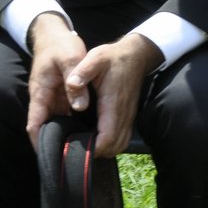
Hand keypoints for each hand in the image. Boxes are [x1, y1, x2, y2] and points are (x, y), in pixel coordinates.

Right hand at [25, 13, 87, 147]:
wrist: (55, 35)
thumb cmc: (60, 46)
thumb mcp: (70, 59)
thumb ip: (74, 82)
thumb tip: (80, 107)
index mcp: (41, 92)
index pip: (35, 124)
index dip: (39, 142)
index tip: (48, 157)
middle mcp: (45, 99)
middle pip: (46, 127)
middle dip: (55, 143)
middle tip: (71, 158)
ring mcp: (53, 98)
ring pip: (57, 122)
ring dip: (65, 135)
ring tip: (81, 151)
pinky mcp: (62, 96)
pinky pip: (66, 113)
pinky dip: (73, 124)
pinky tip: (86, 133)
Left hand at [62, 34, 163, 156]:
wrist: (136, 55)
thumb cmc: (113, 57)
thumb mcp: (95, 58)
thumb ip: (82, 71)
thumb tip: (71, 84)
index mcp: (113, 103)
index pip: (107, 138)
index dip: (92, 149)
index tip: (74, 147)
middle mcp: (123, 114)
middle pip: (113, 147)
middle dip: (95, 153)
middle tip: (75, 147)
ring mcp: (128, 116)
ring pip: (119, 145)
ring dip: (104, 149)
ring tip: (84, 144)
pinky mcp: (128, 116)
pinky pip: (122, 138)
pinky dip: (110, 144)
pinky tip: (96, 137)